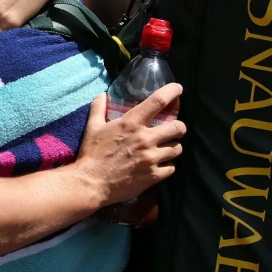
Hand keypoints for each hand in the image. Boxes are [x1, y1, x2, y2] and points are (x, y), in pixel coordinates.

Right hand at [76, 84, 185, 206]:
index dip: (171, 92)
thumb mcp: (92, 127)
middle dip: (179, 127)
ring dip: (173, 147)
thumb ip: (98, 108)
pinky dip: (167, 166)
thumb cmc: (92, 153)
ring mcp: (151, 158)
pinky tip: (159, 165)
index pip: (157, 101)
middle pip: (178, 127)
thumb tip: (103, 94)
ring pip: (177, 149)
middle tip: (174, 129)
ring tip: (166, 148)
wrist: (91, 183)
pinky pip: (171, 168)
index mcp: (131, 123)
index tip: (178, 89)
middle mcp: (145, 139)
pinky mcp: (153, 176)